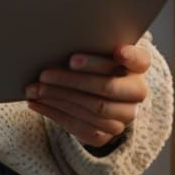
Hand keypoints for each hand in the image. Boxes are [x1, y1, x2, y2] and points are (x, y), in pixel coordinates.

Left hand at [24, 43, 149, 147]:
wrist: (93, 92)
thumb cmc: (90, 61)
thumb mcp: (94, 48)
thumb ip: (87, 43)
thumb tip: (58, 40)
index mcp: (138, 65)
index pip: (139, 59)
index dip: (130, 56)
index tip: (117, 51)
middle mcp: (137, 93)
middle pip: (107, 87)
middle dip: (72, 81)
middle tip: (45, 74)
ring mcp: (125, 117)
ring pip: (93, 109)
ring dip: (59, 98)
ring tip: (35, 89)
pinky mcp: (107, 134)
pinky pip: (82, 128)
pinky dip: (55, 114)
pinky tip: (37, 103)